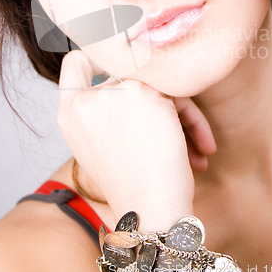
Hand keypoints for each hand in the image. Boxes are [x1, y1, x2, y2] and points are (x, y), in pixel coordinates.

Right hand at [57, 50, 215, 231]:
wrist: (150, 211)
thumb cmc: (133, 185)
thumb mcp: (104, 145)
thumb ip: (105, 109)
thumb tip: (132, 78)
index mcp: (69, 113)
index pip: (77, 63)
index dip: (100, 60)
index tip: (126, 74)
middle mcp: (86, 100)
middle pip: (130, 78)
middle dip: (158, 107)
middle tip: (177, 141)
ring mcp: (112, 92)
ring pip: (158, 87)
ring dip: (181, 118)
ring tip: (195, 151)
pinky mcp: (142, 91)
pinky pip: (177, 94)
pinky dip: (194, 121)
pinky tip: (202, 150)